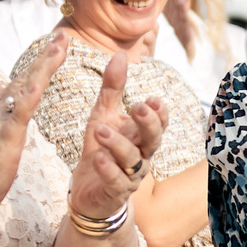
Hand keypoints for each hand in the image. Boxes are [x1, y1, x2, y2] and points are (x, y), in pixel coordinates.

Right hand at [0, 34, 69, 221]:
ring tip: (58, 47)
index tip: (56, 42)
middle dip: (46, 55)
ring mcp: (0, 123)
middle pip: (25, 76)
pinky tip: (39, 84)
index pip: (22, 80)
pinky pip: (17, 116)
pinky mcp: (4, 139)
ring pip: (24, 89)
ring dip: (42, 67)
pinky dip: (28, 99)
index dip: (40, 61)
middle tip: (63, 33)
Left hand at [69, 48, 168, 220]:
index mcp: (141, 136)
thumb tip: (120, 54)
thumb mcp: (103, 115)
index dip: (158, 113)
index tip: (151, 99)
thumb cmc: (101, 149)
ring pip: (134, 160)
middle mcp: (141, 155)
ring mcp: (130, 175)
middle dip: (148, 124)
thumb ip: (113, 88)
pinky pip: (116, 182)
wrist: (88, 191)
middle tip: (138, 107)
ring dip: (119, 145)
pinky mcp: (114, 192)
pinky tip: (98, 158)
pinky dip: (108, 170)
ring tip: (100, 130)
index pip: (159, 123)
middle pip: (154, 140)